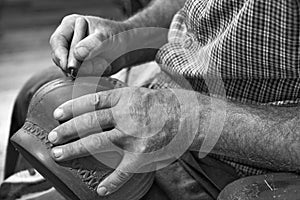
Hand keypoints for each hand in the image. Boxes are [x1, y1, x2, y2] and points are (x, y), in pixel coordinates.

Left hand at [48, 87, 198, 195]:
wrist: (190, 118)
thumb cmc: (164, 105)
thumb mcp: (140, 93)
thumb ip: (119, 96)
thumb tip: (98, 100)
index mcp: (124, 99)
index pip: (91, 102)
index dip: (71, 108)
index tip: (57, 114)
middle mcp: (125, 116)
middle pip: (88, 123)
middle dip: (66, 130)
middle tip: (52, 136)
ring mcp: (132, 137)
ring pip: (95, 143)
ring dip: (74, 150)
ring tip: (59, 154)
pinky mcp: (141, 156)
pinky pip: (122, 172)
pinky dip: (110, 182)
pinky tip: (101, 189)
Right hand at [49, 14, 131, 75]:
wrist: (127, 47)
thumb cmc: (117, 36)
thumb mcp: (106, 37)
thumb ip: (92, 44)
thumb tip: (77, 54)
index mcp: (70, 26)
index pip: (57, 41)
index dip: (60, 54)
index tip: (69, 66)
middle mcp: (68, 40)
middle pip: (59, 58)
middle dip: (74, 65)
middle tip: (90, 68)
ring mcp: (72, 55)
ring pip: (68, 69)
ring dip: (84, 71)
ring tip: (102, 63)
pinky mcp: (79, 67)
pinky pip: (79, 75)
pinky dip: (89, 75)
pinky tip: (102, 67)